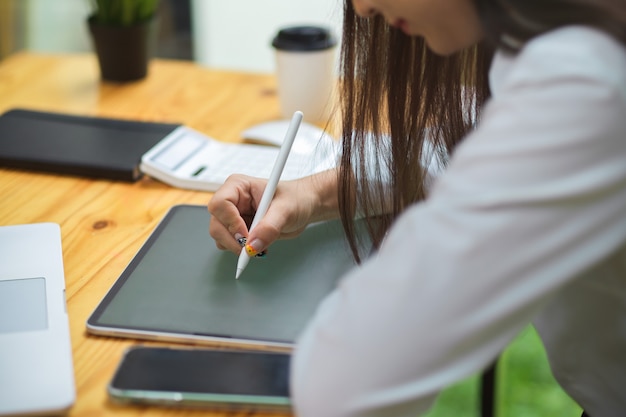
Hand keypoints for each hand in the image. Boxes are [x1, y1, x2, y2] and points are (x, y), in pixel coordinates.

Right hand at [208, 172, 336, 254]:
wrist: (304, 206)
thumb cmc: (296, 199)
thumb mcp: (285, 211)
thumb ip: (269, 228)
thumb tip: (252, 246)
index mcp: (238, 186)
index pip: (220, 204)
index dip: (230, 222)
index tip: (246, 235)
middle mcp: (232, 200)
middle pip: (216, 223)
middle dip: (232, 239)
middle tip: (251, 249)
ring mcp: (233, 215)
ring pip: (220, 236)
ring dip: (236, 246)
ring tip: (259, 245)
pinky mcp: (238, 229)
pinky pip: (229, 244)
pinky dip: (241, 250)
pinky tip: (258, 246)